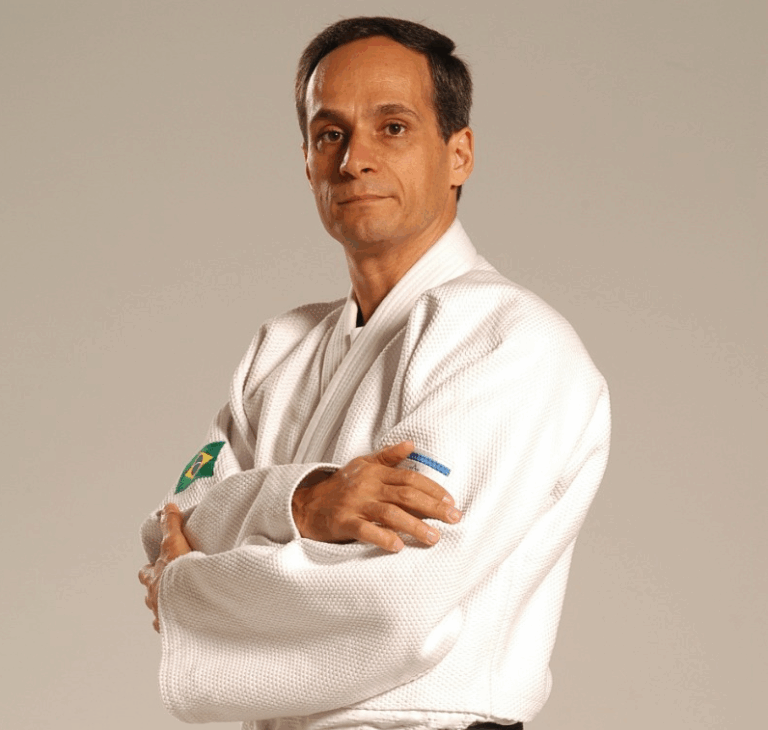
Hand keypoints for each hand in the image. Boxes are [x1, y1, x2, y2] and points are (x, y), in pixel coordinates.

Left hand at [138, 503, 191, 631]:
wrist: (188, 604)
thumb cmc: (179, 576)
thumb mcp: (175, 544)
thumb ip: (171, 525)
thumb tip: (167, 506)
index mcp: (153, 578)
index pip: (146, 572)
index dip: (151, 568)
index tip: (158, 564)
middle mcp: (154, 598)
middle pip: (151, 592)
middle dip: (158, 588)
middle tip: (171, 583)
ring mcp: (162, 615)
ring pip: (161, 609)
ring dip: (168, 605)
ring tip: (184, 600)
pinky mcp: (174, 628)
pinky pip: (174, 625)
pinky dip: (179, 621)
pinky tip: (190, 618)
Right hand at [292, 441, 461, 552]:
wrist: (306, 504)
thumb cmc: (339, 486)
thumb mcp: (362, 465)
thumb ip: (388, 457)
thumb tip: (411, 444)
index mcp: (375, 473)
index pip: (410, 478)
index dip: (432, 489)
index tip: (451, 500)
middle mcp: (368, 487)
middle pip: (406, 495)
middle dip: (433, 507)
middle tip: (454, 518)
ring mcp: (356, 505)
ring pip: (390, 514)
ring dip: (415, 526)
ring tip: (434, 537)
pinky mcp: (344, 523)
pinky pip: (365, 530)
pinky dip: (383, 538)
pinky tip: (399, 546)